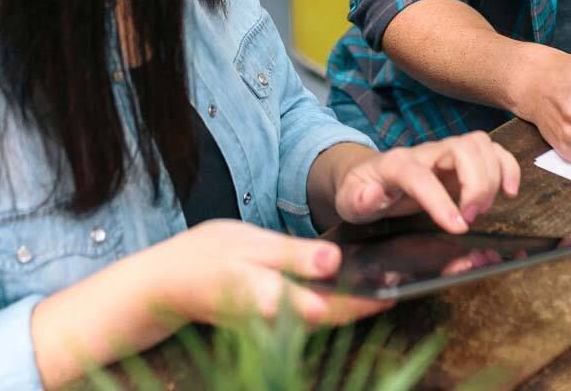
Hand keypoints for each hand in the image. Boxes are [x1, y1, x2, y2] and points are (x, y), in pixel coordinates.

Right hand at [156, 220, 387, 325]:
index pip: (328, 306)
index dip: (365, 299)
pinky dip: (332, 304)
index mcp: (271, 299)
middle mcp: (276, 322)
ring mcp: (272, 327)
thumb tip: (334, 261)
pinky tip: (350, 287)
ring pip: (322, 320)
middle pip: (333, 318)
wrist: (166, 284)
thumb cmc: (205, 256)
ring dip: (354, 305)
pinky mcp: (270, 323)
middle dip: (368, 304)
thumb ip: (292, 255)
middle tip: (403, 282)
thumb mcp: (249, 244)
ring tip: (386, 282)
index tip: (396, 285)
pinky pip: (308, 317)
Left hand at [334, 131, 520, 230]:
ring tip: (483, 209)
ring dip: (492, 177)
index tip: (458, 227)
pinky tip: (509, 192)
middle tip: (470, 218)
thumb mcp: (349, 202)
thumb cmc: (361, 192)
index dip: (441, 200)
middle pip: (462, 148)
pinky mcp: (464, 161)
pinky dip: (508, 168)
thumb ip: (359, 200)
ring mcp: (447, 153)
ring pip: (481, 145)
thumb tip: (372, 195)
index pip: (421, 175)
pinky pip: (493, 151)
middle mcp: (426, 152)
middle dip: (475, 184)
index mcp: (396, 164)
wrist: (367, 177)